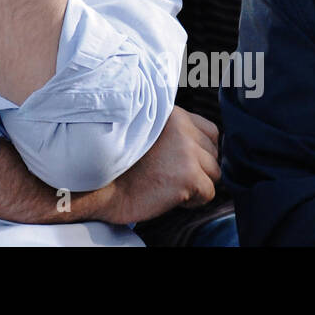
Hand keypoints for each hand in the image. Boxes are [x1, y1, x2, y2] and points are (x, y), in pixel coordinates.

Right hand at [92, 107, 219, 224]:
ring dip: (196, 183)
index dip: (199, 150)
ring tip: (168, 183)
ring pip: (214, 173)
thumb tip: (204, 147)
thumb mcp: (145, 133)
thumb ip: (173, 132)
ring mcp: (187, 151)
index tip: (179, 161)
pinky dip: (193, 200)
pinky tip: (169, 194)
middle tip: (168, 174)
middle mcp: (182, 128)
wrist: (100, 187)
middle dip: (197, 168)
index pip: (210, 131)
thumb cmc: (119, 165)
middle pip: (213, 153)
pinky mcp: (189, 175)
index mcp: (172, 115)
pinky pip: (209, 192)